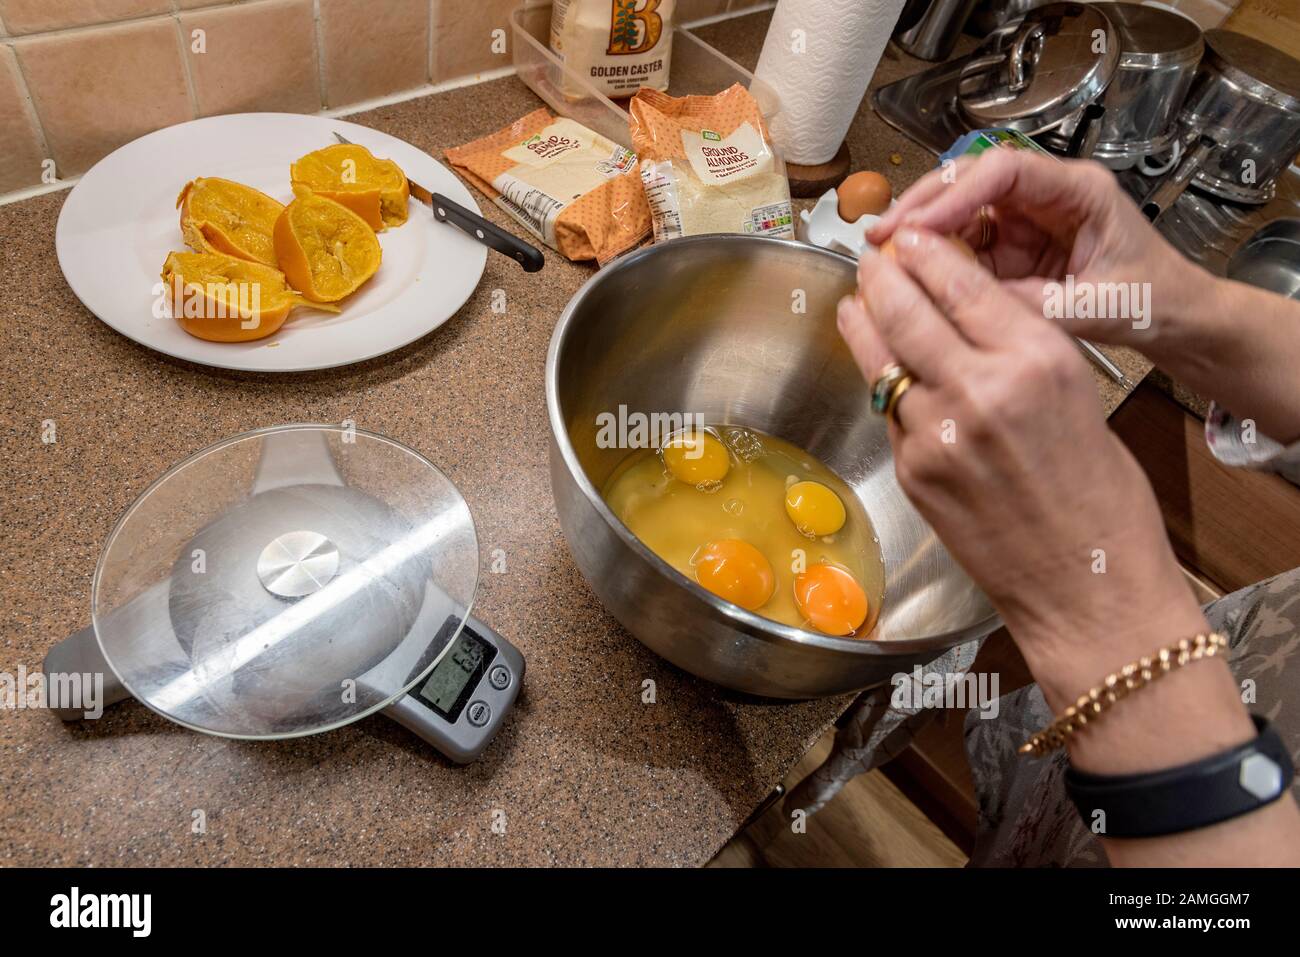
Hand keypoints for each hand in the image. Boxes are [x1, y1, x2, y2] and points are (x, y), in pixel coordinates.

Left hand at [838, 228, 1204, 705]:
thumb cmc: (1099, 496)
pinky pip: (887, 411)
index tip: (910, 236)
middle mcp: (980, 388)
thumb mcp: (1076, 394)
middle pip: (905, 307)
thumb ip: (1016, 349)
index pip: (959, 281)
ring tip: (855, 299)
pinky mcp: (911, 472)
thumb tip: (964, 310)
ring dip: (862, 322)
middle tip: (871, 257)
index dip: (926, 251)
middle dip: (881, 274)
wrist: (1088, 585)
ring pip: (879, 358)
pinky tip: (879, 369)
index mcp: (1036, 359)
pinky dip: (880, 382)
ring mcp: (936, 433)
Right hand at [868, 148, 1299, 441]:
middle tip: (881, 233)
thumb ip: (1036, 305)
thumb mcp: (1097, 309)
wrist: (1172, 316)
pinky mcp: (1013, 245)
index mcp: (1079, 191)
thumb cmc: (1151, 299)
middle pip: (971, 180)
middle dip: (922, 204)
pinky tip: (907, 273)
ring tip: (883, 253)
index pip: (1005, 171)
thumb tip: (968, 304)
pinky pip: (963, 242)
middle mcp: (1047, 195)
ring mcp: (1026, 218)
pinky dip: (933, 256)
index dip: (955, 194)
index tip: (919, 226)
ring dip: (920, 228)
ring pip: (959, 208)